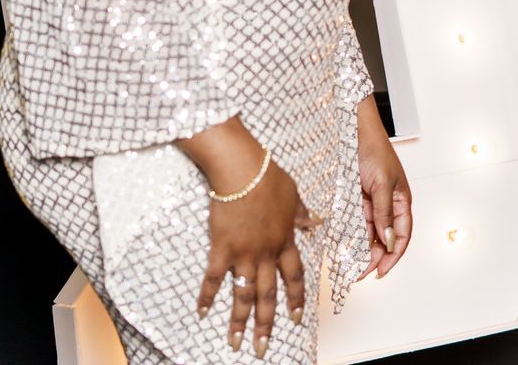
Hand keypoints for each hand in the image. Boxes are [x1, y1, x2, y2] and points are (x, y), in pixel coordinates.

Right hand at [177, 117, 318, 357]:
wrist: (243, 169)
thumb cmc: (268, 177)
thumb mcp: (294, 195)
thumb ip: (302, 214)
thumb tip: (316, 221)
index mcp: (285, 241)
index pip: (294, 277)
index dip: (296, 299)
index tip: (296, 318)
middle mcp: (266, 253)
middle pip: (268, 295)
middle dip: (266, 324)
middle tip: (263, 347)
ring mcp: (243, 253)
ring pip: (243, 294)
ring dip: (239, 321)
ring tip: (236, 343)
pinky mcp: (221, 248)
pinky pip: (214, 278)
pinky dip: (207, 296)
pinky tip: (202, 313)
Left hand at [355, 97, 411, 279]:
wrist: (354, 131)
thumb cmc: (374, 150)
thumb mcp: (381, 184)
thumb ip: (383, 213)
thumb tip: (387, 240)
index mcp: (402, 201)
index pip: (403, 235)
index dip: (394, 255)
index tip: (381, 271)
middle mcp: (389, 204)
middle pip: (386, 238)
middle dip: (376, 258)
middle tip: (361, 275)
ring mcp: (373, 202)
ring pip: (370, 234)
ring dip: (363, 251)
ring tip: (352, 268)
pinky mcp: (357, 198)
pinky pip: (357, 223)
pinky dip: (353, 237)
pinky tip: (346, 249)